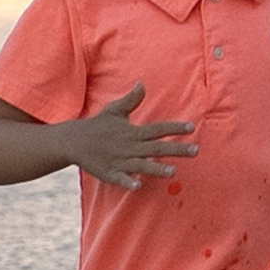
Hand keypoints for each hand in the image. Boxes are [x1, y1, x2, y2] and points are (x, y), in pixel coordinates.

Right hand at [75, 81, 196, 185]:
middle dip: (177, 149)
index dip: (175, 128)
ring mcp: (119, 161)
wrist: (73, 141)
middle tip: (196, 151)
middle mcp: (129, 146)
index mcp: (132, 132)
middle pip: (156, 148)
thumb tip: (141, 83)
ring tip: (173, 172)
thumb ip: (131, 100)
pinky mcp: (109, 173)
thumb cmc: (98, 126)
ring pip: (141, 165)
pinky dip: (128, 181)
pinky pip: (120, 178)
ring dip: (156, 168)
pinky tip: (138, 185)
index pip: (158, 129)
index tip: (192, 127)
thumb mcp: (114, 110)